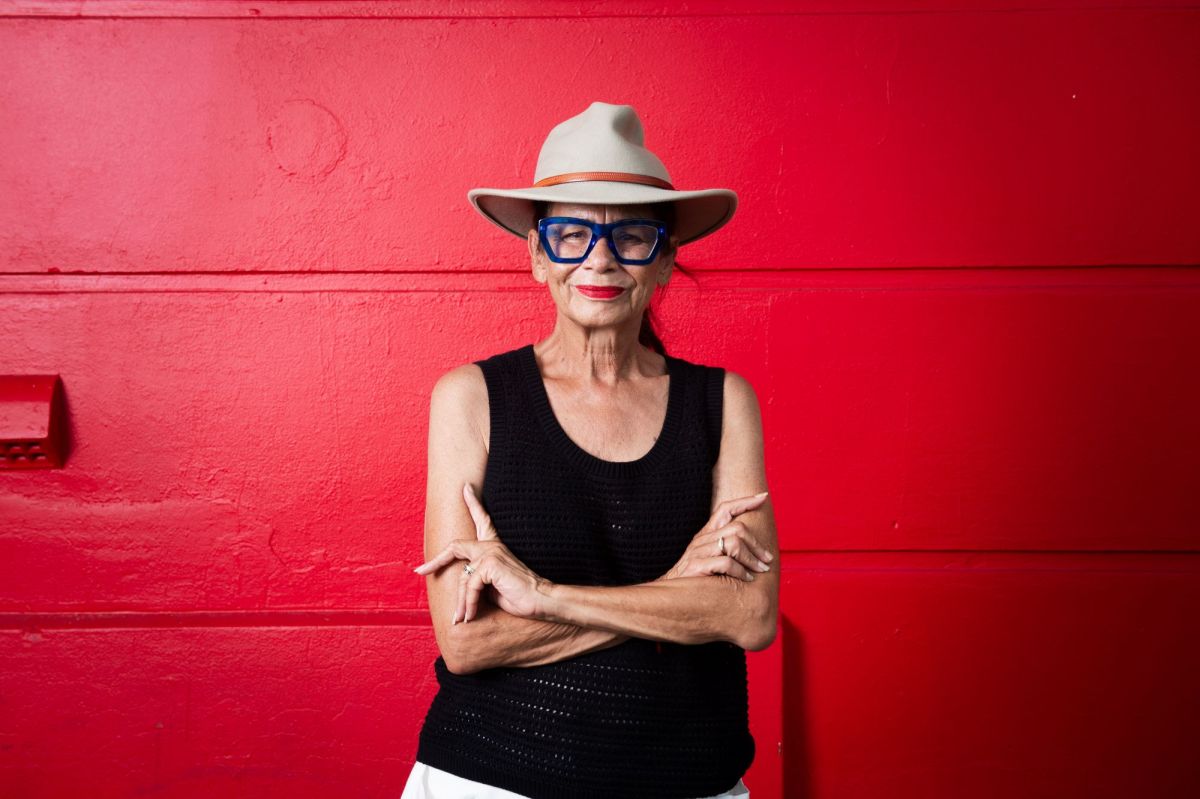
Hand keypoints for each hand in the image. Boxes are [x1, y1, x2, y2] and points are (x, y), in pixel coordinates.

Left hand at [414, 483, 551, 623]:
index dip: (474, 503)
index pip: (483, 520)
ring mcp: (491, 553)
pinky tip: (471, 615)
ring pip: (463, 578)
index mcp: (495, 547)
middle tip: (420, 571)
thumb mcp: (492, 586)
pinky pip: (470, 586)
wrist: (541, 600)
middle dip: (436, 560)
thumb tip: (461, 586)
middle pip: (456, 546)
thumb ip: (477, 579)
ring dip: (462, 603)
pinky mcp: (491, 564)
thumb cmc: (519, 595)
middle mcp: (492, 546)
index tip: (466, 488)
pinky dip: (469, 604)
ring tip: (462, 618)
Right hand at [659, 492, 772, 581]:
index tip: (763, 497)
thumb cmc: (695, 579)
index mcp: (706, 534)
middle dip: (757, 544)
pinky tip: (746, 579)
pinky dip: (740, 571)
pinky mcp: (696, 566)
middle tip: (767, 560)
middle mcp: (702, 539)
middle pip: (737, 528)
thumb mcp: (709, 559)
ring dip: (752, 559)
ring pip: (734, 543)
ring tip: (759, 571)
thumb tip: (753, 549)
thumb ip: (726, 550)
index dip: (745, 501)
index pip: (725, 509)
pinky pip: (726, 562)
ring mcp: (698, 552)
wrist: (669, 596)